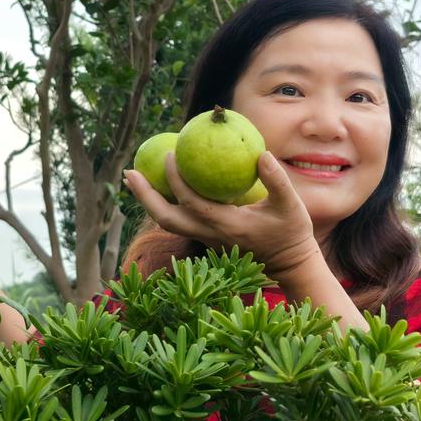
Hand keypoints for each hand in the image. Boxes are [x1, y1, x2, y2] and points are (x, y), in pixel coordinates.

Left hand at [122, 150, 322, 280]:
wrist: (289, 266)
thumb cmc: (291, 234)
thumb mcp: (292, 207)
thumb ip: (277, 181)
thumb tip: (261, 154)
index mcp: (227, 226)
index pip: (191, 203)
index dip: (176, 180)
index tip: (169, 154)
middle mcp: (210, 235)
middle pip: (166, 219)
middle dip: (144, 196)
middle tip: (128, 172)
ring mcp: (206, 240)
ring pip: (167, 224)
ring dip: (148, 202)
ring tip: (134, 178)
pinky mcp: (207, 239)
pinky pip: (178, 221)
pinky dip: (164, 204)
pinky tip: (160, 185)